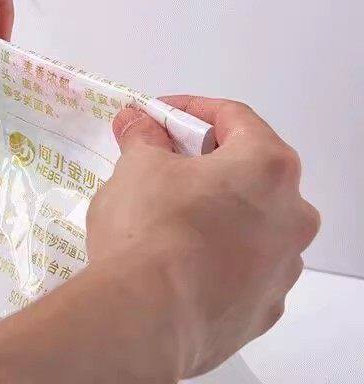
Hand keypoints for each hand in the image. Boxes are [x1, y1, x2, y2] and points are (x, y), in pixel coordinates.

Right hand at [86, 96, 320, 378]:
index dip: (189, 110)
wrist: (146, 319)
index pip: (234, 117)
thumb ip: (144, 137)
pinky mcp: (265, 308)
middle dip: (203, 160)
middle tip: (160, 160)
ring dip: (214, 208)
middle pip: (249, 169)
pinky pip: (243, 265)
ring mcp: (283, 267)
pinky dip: (216, 253)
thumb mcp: (137, 165)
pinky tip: (176, 257)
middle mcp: (291, 215)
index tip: (157, 116)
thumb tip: (139, 124)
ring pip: (250, 220)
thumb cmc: (150, 230)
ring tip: (164, 213)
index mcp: (267, 167)